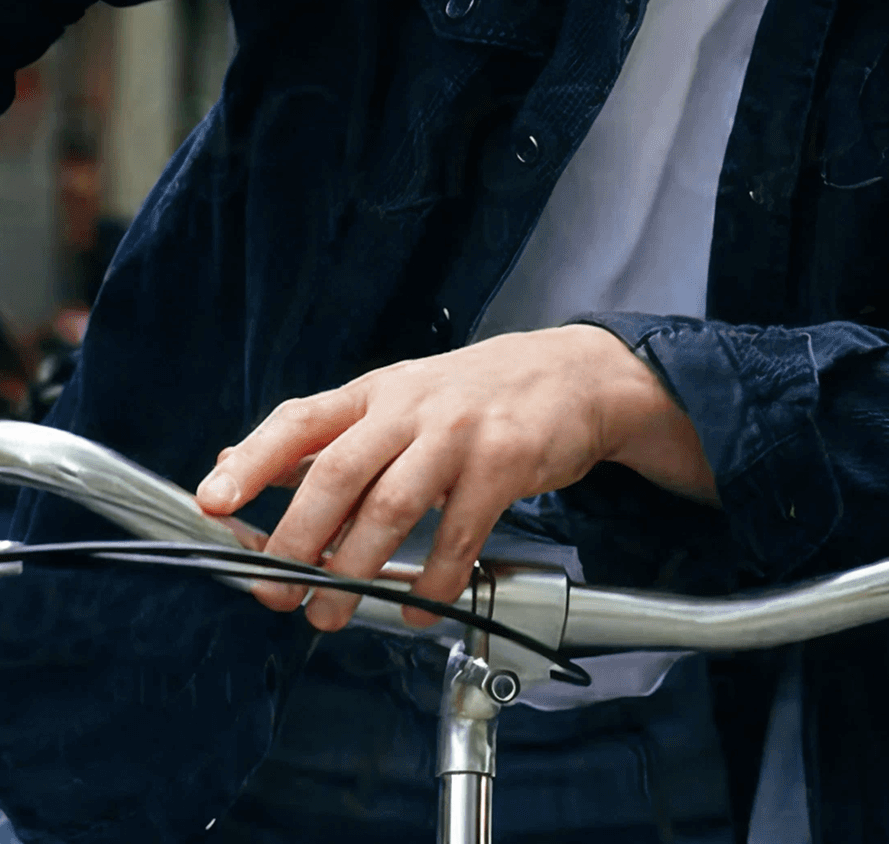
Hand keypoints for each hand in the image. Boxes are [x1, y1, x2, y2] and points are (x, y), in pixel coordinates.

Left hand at [194, 326, 715, 631]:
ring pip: (390, 508)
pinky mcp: (505, 464)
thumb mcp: (397, 398)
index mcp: (376, 393)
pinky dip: (433, 584)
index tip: (212, 501)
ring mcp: (459, 434)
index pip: (300, 420)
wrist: (575, 375)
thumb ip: (323, 435)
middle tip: (276, 592)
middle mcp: (412, 407)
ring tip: (332, 614)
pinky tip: (418, 608)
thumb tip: (234, 461)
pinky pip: (459, 537)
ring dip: (354, 572)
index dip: (252, 460)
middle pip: (336, 473)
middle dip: (296, 542)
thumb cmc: (475, 395)